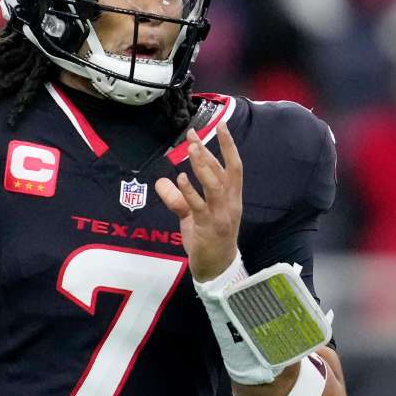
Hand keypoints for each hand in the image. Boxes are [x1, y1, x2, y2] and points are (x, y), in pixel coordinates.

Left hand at [156, 124, 242, 281]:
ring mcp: (221, 215)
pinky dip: (189, 191)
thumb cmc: (209, 241)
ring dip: (203, 166)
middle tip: (194, 134)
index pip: (233, 166)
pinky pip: (199, 206)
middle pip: (223, 171)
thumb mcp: (193, 216)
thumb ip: (179, 199)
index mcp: (232, 197)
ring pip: (214, 185)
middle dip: (209, 150)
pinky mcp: (208, 227)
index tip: (221, 125)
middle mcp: (230, 203)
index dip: (228, 145)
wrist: (217, 270)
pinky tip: (180, 178)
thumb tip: (162, 182)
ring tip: (191, 148)